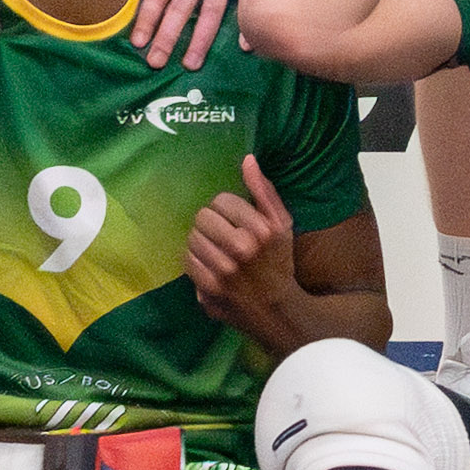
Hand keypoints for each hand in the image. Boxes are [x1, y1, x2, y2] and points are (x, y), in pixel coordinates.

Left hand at [134, 0, 283, 68]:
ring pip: (210, 11)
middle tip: (156, 62)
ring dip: (199, 40)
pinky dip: (246, 25)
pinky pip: (248, 2)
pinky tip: (244, 46)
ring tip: (190, 63)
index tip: (138, 42)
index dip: (146, 19)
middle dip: (166, 37)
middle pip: (180, 7)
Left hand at [181, 153, 309, 339]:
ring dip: (201, 241)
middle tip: (221, 233)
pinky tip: (209, 263)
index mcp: (261, 229)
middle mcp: (241, 249)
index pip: (221, 202)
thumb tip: (247, 160)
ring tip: (214, 248)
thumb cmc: (279, 262)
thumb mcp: (282, 224)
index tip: (233, 218)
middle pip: (203, 218)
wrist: (277, 310)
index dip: (225, 208)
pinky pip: (188, 261)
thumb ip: (264, 191)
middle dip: (211, 223)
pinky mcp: (209, 289)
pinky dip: (195, 259)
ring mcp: (223, 271)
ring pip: (192, 238)